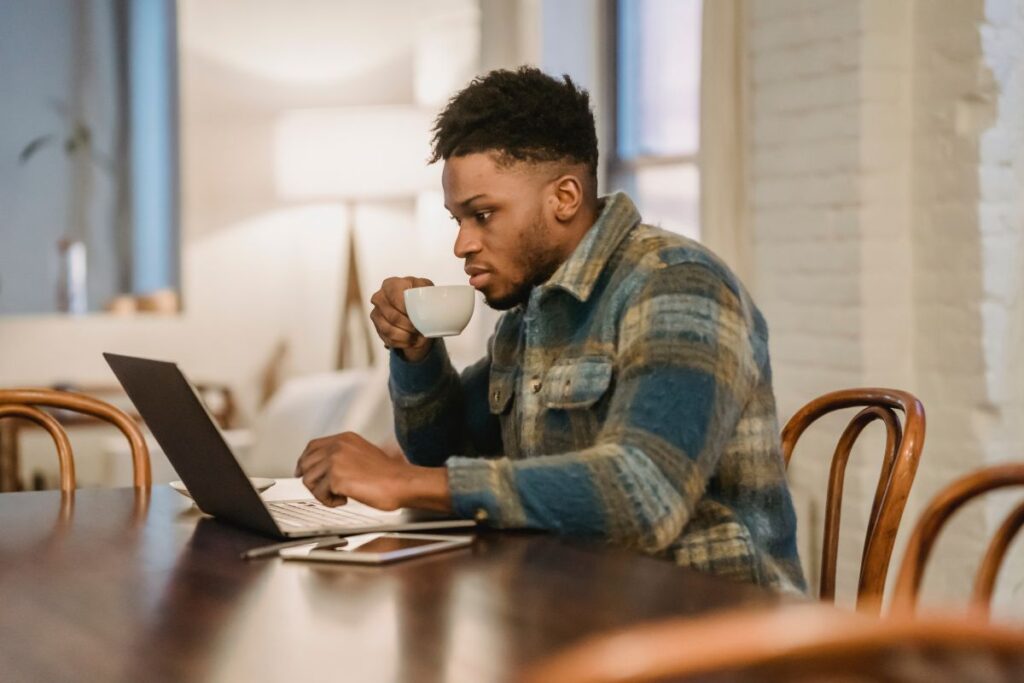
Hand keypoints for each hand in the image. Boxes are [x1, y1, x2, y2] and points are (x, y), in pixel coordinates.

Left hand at [294, 432, 451, 512]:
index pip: (312, 447)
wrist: (401, 483)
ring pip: (309, 480)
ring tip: (339, 495)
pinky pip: (319, 495)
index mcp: (344, 439)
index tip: (303, 471)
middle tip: (324, 490)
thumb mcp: (363, 454)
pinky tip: (344, 500)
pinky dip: (330, 502)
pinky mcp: (336, 478)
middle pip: (306, 463)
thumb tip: (325, 467)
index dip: (305, 461)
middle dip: (313, 480)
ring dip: (322, 493)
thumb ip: (343, 456)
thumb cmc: (388, 475)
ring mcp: (335, 461)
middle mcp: (338, 446)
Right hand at [369, 276, 433, 362]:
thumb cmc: (419, 296)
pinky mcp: (377, 327)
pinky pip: (388, 339)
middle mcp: (379, 298)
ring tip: (416, 336)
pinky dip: (402, 342)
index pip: (395, 298)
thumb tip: (427, 301)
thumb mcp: (425, 288)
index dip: (407, 310)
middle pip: (393, 316)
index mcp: (390, 285)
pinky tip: (411, 341)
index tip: (419, 316)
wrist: (414, 308)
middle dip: (408, 326)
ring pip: (389, 330)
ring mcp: (376, 313)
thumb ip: (425, 289)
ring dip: (405, 336)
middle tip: (420, 329)